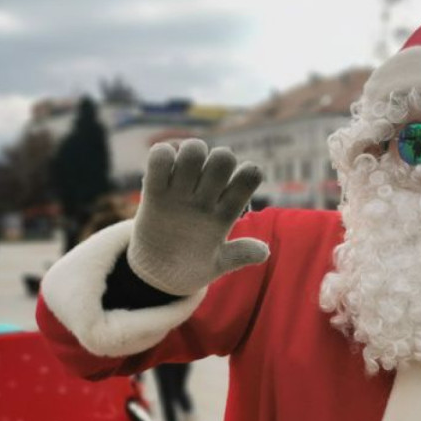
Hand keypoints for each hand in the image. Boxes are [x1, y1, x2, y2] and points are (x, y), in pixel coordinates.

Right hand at [127, 140, 268, 295]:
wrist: (160, 272)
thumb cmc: (193, 267)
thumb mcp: (217, 264)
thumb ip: (239, 255)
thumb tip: (264, 251)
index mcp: (227, 210)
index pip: (249, 176)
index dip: (245, 177)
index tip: (229, 196)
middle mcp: (208, 194)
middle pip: (223, 156)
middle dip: (217, 162)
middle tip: (202, 185)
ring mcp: (182, 188)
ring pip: (194, 149)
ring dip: (189, 155)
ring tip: (179, 179)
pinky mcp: (156, 188)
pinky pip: (160, 156)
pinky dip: (161, 157)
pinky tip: (160, 175)